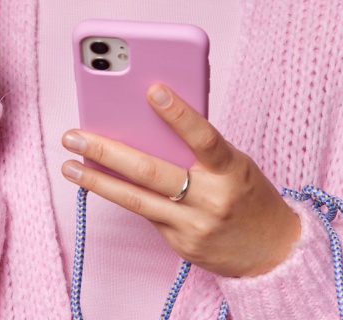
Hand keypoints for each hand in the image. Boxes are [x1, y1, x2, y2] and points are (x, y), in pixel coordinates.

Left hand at [60, 84, 300, 277]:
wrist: (273, 253)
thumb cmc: (249, 195)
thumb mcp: (236, 165)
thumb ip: (200, 148)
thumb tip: (152, 122)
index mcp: (232, 170)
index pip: (204, 138)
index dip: (179, 114)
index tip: (152, 90)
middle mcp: (212, 200)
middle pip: (153, 172)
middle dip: (108, 152)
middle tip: (74, 135)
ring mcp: (194, 226)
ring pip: (137, 200)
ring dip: (97, 180)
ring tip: (69, 164)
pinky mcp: (182, 246)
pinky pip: (147, 216)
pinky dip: (123, 196)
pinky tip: (98, 183)